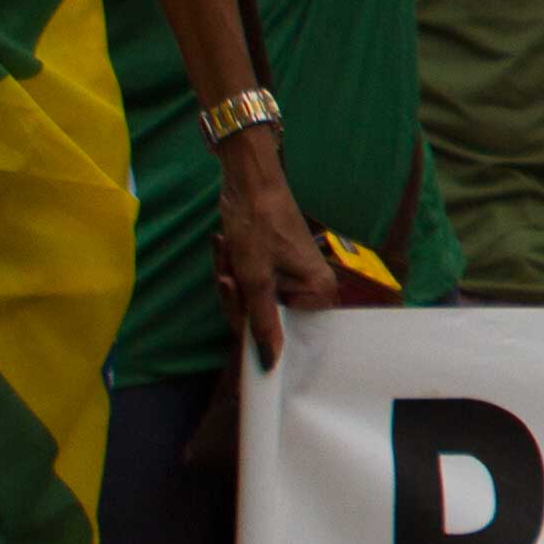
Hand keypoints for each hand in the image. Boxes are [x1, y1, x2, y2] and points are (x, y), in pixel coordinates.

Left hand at [212, 137, 340, 367]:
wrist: (248, 180)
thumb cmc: (257, 226)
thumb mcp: (255, 279)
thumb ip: (264, 323)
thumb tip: (271, 362)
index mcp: (318, 290)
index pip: (287, 331)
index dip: (254, 324)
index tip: (236, 300)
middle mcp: (311, 284)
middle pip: (267, 316)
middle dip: (237, 297)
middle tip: (227, 271)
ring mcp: (291, 273)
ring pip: (253, 299)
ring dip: (231, 278)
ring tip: (225, 251)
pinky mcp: (273, 263)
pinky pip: (250, 282)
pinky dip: (232, 269)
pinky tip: (224, 247)